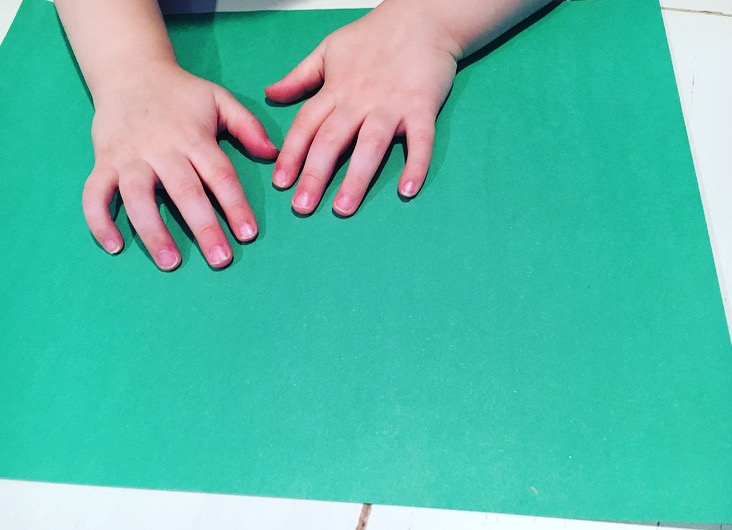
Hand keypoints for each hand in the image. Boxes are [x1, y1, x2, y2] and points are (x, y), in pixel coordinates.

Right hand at [84, 62, 277, 269]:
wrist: (130, 70)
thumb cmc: (182, 93)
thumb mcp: (220, 99)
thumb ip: (248, 125)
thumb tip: (272, 153)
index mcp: (194, 137)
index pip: (219, 176)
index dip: (235, 205)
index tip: (248, 234)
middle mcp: (161, 149)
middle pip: (184, 192)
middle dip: (204, 228)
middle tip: (220, 259)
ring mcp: (129, 157)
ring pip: (138, 197)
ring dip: (153, 231)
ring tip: (171, 262)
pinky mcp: (103, 161)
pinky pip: (95, 193)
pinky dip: (99, 220)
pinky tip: (114, 246)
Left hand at [265, 1, 459, 215]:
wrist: (421, 17)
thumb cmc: (374, 36)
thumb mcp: (328, 50)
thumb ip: (300, 77)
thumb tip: (271, 93)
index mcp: (336, 89)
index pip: (306, 125)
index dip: (291, 155)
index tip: (280, 183)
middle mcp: (360, 100)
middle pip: (332, 140)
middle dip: (315, 175)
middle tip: (302, 207)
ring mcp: (392, 105)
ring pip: (370, 145)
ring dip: (356, 178)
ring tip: (343, 207)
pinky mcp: (422, 106)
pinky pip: (420, 141)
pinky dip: (416, 165)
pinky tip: (407, 191)